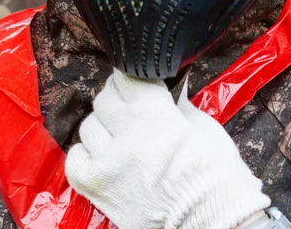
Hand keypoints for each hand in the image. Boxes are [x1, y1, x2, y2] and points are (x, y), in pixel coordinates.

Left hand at [65, 69, 269, 228]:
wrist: (212, 219)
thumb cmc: (215, 172)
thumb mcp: (204, 124)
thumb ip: (178, 103)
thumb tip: (167, 89)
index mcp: (154, 112)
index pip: (126, 77)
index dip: (131, 76)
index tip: (136, 80)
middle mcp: (126, 133)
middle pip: (104, 99)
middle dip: (118, 98)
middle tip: (130, 105)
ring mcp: (108, 162)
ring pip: (88, 126)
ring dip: (103, 125)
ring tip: (119, 132)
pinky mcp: (97, 188)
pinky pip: (75, 159)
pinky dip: (86, 153)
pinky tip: (103, 154)